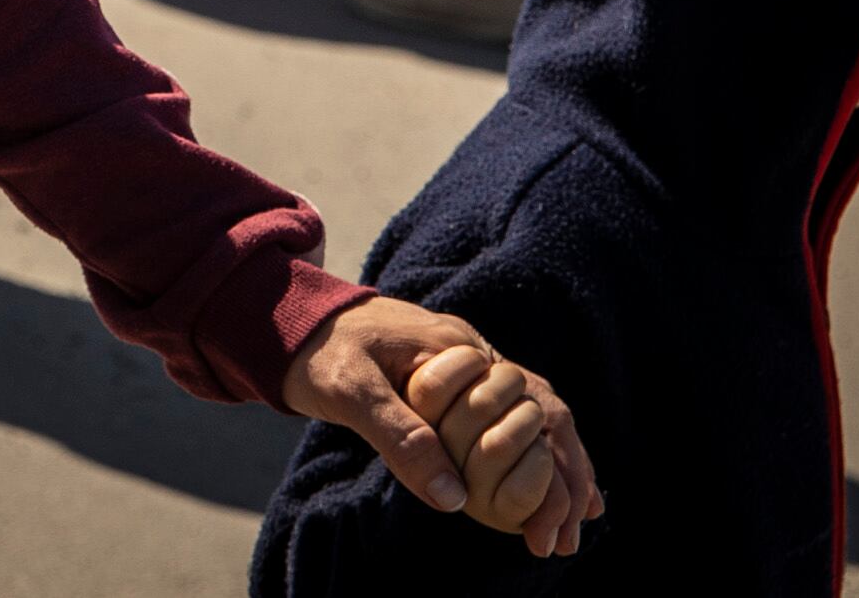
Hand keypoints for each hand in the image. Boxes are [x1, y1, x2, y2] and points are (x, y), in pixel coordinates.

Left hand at [282, 295, 600, 557]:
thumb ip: (400, 437)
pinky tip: (549, 489)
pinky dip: (535, 452)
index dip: (549, 469)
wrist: (286, 318)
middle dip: (567, 477)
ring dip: (560, 469)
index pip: (529, 408)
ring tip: (572, 526)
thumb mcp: (350, 392)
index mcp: (457, 347)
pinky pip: (509, 417)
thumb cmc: (315, 351)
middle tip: (566, 539)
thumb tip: (456, 501)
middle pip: (545, 413)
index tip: (546, 528)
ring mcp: (469, 364)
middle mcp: (475, 351)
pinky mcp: (455, 381)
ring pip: (535, 417)